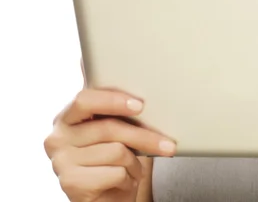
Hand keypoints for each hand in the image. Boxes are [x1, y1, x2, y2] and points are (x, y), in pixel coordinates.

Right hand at [44, 88, 176, 201]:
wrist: (106, 199)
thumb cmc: (112, 159)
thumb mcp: (114, 131)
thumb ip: (116, 113)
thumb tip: (143, 101)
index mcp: (66, 117)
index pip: (85, 99)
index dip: (113, 100)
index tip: (140, 106)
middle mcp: (56, 138)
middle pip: (108, 127)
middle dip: (144, 136)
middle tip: (168, 144)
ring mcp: (60, 162)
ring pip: (116, 151)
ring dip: (134, 162)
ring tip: (133, 168)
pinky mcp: (71, 184)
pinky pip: (115, 173)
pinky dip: (128, 178)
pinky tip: (124, 182)